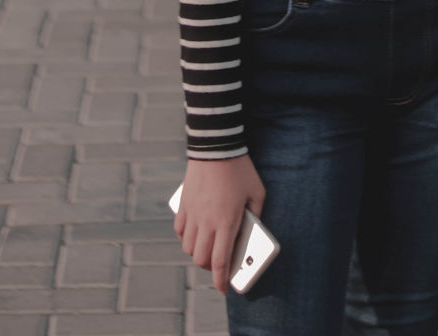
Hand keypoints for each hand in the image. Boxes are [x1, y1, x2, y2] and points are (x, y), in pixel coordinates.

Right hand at [174, 153, 266, 294]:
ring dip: (197, 252)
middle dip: (210, 268)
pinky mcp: (183, 205)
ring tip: (208, 246)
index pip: (220, 262)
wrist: (215, 147)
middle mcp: (206, 222)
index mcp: (226, 222)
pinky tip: (195, 232)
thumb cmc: (240, 169)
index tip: (224, 290)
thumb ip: (256, 215)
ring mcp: (192, 214)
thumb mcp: (257, 192)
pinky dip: (186, 237)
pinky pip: (180, 231)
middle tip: (219, 264)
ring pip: (188, 248)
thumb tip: (251, 232)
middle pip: (201, 259)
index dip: (221, 281)